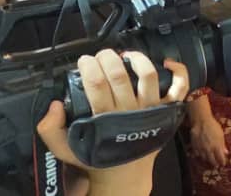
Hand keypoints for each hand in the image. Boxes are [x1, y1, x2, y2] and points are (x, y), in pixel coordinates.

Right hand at [35, 50, 189, 194]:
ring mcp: (151, 110)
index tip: (84, 61)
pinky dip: (178, 72)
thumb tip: (55, 104)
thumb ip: (50, 128)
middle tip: (101, 55)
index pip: (95, 83)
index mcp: (103, 118)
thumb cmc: (95, 157)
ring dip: (138, 59)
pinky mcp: (167, 112)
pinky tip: (167, 63)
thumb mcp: (64, 148)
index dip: (89, 66)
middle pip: (119, 75)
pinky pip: (180, 89)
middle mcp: (129, 111)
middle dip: (107, 58)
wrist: (123, 176)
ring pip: (148, 76)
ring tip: (127, 55)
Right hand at [190, 115, 227, 167]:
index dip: (222, 162)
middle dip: (214, 163)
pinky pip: (197, 154)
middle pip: (212, 160)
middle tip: (216, 165)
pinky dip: (200, 155)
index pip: (220, 158)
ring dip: (207, 160)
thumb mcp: (221, 135)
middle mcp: (209, 150)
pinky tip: (201, 155)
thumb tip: (226, 152)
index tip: (223, 164)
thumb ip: (223, 144)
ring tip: (209, 160)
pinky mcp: (194, 146)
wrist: (201, 121)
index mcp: (217, 147)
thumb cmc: (213, 126)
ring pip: (204, 158)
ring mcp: (201, 149)